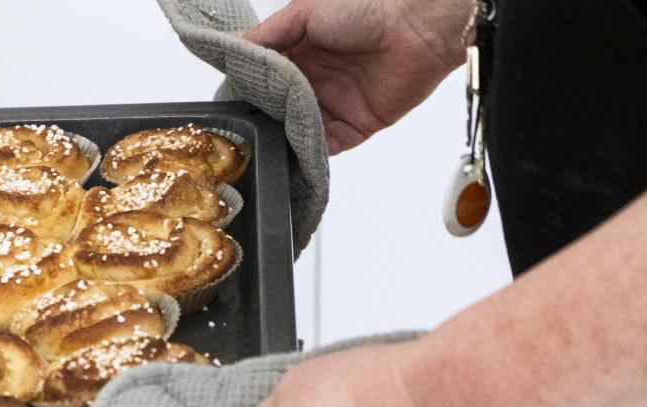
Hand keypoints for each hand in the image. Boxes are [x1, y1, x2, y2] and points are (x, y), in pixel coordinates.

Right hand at [245, 0, 471, 153]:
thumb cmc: (366, 7)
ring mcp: (333, 105)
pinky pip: (327, 145)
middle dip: (262, 117)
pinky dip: (311, 152)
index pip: (263, 79)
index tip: (229, 100)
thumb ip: (266, 36)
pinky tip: (295, 151)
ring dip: (284, 136)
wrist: (417, 25)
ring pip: (298, 130)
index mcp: (299, 53)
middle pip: (277, 108)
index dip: (246, 89)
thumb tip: (230, 49)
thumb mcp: (303, 12)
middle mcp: (314, 81)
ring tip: (266, 141)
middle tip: (244, 124)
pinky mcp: (356, 126)